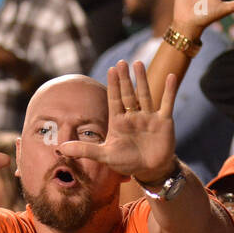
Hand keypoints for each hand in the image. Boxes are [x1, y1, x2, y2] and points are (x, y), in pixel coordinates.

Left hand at [59, 60, 176, 182]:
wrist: (150, 170)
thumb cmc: (127, 162)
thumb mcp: (105, 156)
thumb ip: (85, 150)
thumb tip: (61, 148)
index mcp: (119, 121)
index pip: (115, 100)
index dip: (113, 85)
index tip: (111, 69)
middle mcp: (133, 116)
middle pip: (128, 94)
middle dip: (125, 79)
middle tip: (122, 62)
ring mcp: (149, 117)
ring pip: (145, 94)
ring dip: (143, 80)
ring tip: (138, 63)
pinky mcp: (164, 121)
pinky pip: (167, 103)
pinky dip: (170, 91)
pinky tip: (172, 76)